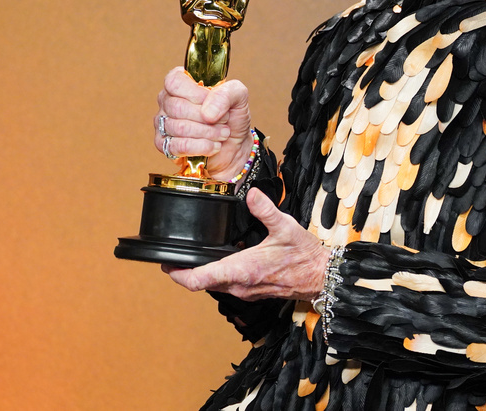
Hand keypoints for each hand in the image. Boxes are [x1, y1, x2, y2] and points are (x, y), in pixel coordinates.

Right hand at [154, 66, 251, 179]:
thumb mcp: (238, 97)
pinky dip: (201, 147)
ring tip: (222, 134)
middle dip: (207, 118)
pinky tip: (214, 146)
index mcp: (181, 84)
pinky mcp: (165, 145)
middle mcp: (167, 101)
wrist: (235, 145)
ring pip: (179, 128)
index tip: (212, 101)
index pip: (174, 81)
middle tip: (224, 121)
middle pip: (178, 107)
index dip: (196, 94)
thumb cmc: (232, 116)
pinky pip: (178, 146)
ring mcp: (163, 123)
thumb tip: (207, 112)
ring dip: (208, 133)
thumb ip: (227, 93)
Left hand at [162, 188, 330, 301]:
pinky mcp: (250, 291)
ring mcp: (244, 291)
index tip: (165, 263)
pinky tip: (224, 257)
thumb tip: (251, 194)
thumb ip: (265, 209)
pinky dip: (217, 273)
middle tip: (174, 254)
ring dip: (201, 273)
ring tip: (194, 254)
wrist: (320, 276)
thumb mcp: (286, 227)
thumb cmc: (304, 256)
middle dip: (185, 271)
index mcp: (241, 270)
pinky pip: (225, 285)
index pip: (197, 280)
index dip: (177, 273)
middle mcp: (238, 285)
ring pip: (212, 285)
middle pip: (200, 284)